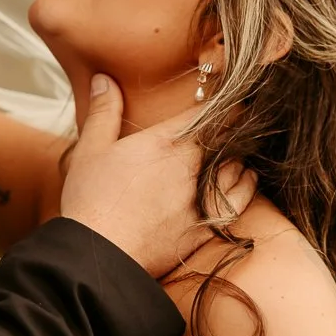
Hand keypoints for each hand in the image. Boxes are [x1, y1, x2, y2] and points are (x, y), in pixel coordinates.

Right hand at [59, 75, 253, 279]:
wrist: (99, 257)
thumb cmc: (91, 202)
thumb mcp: (90, 150)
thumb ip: (103, 111)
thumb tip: (103, 78)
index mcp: (165, 143)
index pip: (208, 114)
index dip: (225, 104)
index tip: (232, 98)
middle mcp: (190, 167)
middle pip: (228, 138)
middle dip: (234, 128)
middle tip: (240, 120)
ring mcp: (202, 198)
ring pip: (238, 167)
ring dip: (240, 155)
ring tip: (239, 148)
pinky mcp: (207, 226)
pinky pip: (240, 200)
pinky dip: (246, 185)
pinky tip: (244, 179)